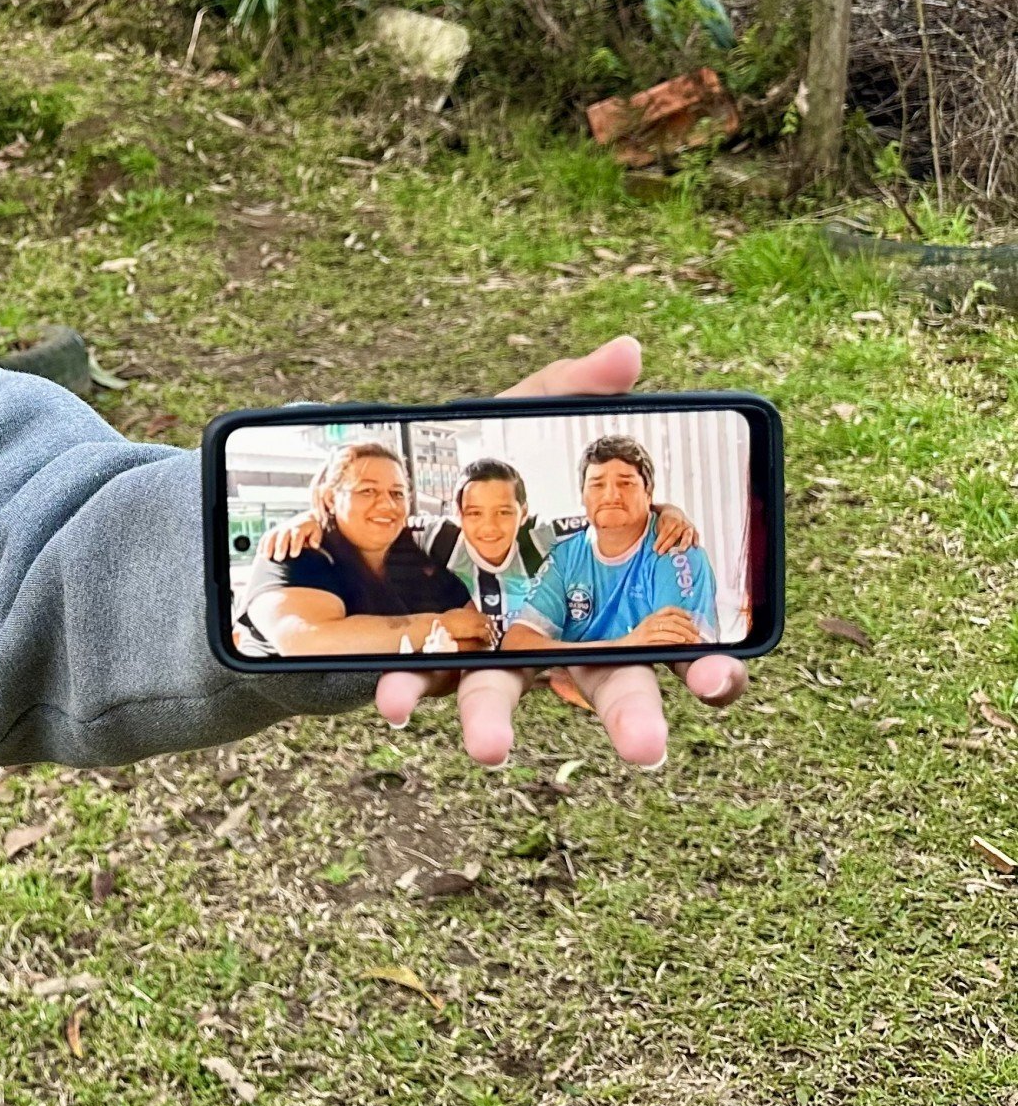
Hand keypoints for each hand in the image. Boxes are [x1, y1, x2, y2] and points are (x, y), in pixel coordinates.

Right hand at [257, 512, 322, 560]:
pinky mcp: (272, 533)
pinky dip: (262, 545)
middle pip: (282, 536)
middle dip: (280, 546)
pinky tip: (260, 554)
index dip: (295, 544)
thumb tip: (313, 544)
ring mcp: (278, 530)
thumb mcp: (316, 531)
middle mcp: (288, 528)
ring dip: (268, 546)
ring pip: (272, 536)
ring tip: (266, 557)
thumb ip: (316, 537)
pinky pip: (265, 537)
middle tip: (279, 558)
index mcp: (300, 528)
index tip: (293, 554)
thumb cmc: (310, 531)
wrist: (303, 520)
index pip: (297, 534)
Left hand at [372, 336, 748, 768]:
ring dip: (496, 722)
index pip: (682, 640)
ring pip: (508, 695)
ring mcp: (493, 649)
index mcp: (608, 588)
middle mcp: (559, 634)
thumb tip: (628, 354)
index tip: (721, 678)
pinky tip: (391, 699)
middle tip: (647, 751)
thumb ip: (572, 395)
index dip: (710, 667)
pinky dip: (408, 686)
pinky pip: (423, 676)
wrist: (384, 505)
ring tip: (489, 750)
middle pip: (610, 685)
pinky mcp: (430, 652)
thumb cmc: (484, 472)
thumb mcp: (521, 425)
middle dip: (630, 716)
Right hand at [626, 606, 703, 645]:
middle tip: (697, 634)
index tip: (691, 618)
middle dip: (687, 627)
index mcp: (651, 617)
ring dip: (684, 634)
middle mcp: (649, 622)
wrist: (622, 649)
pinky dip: (674, 641)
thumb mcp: (649, 629)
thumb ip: (662, 626)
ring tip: (692, 640)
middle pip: (672, 620)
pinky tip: (681, 643)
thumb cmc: (639, 641)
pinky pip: (663, 640)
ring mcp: (647, 632)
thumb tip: (685, 628)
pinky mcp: (645, 642)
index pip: (668, 609)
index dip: (681, 612)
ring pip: (669, 629)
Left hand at [650, 504, 698, 554]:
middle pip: (674, 535)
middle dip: (667, 545)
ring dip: (684, 544)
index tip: (654, 549)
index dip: (660, 540)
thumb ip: (650, 517)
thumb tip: (640, 517)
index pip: (665, 531)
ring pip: (687, 535)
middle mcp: (681, 522)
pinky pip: (696, 535)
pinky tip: (695, 547)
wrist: (674, 511)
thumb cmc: (661, 517)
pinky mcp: (694, 530)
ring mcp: (688, 526)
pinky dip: (696, 540)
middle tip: (660, 553)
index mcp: (671, 518)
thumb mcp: (656, 514)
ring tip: (680, 551)